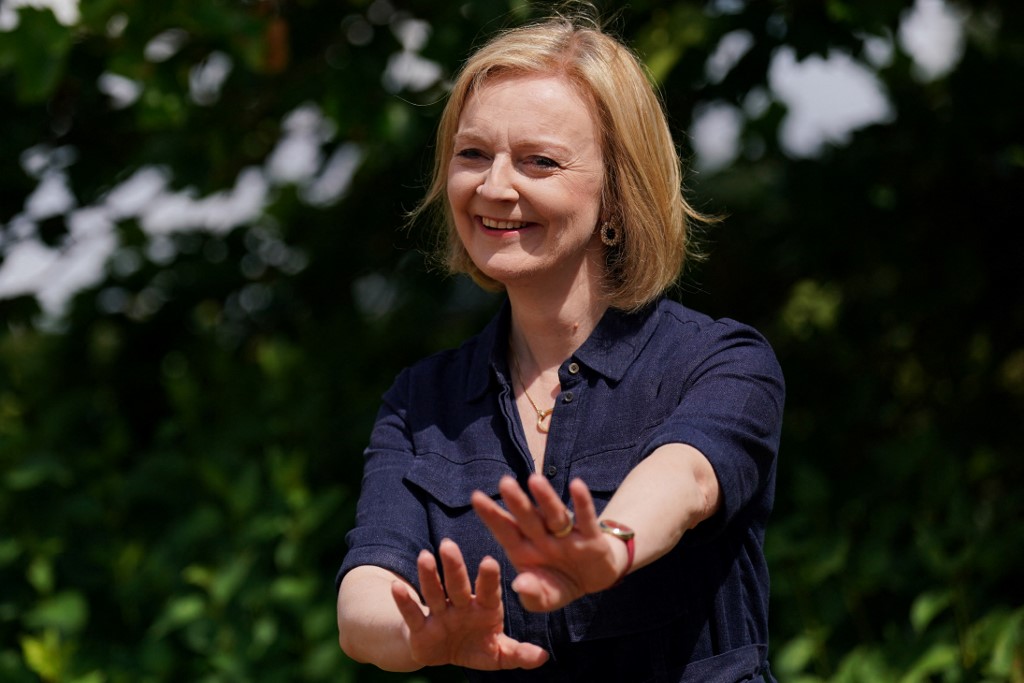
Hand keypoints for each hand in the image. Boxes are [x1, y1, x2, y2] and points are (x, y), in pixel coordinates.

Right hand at [390, 538, 548, 670]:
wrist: (445, 654)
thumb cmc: (477, 646)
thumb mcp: (499, 654)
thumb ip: (518, 654)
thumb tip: (543, 657)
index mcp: (484, 608)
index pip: (487, 591)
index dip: (488, 579)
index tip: (490, 562)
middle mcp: (461, 605)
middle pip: (458, 584)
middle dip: (454, 567)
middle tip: (449, 545)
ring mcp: (440, 614)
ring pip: (434, 592)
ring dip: (429, 576)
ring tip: (424, 556)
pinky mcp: (420, 628)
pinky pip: (412, 613)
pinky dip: (404, 601)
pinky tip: (397, 586)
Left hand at [471, 474, 624, 611]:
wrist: (591, 582)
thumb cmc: (558, 585)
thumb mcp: (545, 598)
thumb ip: (532, 594)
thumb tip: (520, 585)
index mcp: (523, 549)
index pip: (505, 530)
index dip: (491, 515)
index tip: (476, 497)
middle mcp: (542, 536)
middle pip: (527, 518)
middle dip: (517, 502)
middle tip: (504, 483)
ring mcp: (565, 534)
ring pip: (553, 514)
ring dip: (545, 498)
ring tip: (535, 480)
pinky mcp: (590, 536)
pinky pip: (585, 518)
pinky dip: (582, 503)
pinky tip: (577, 486)